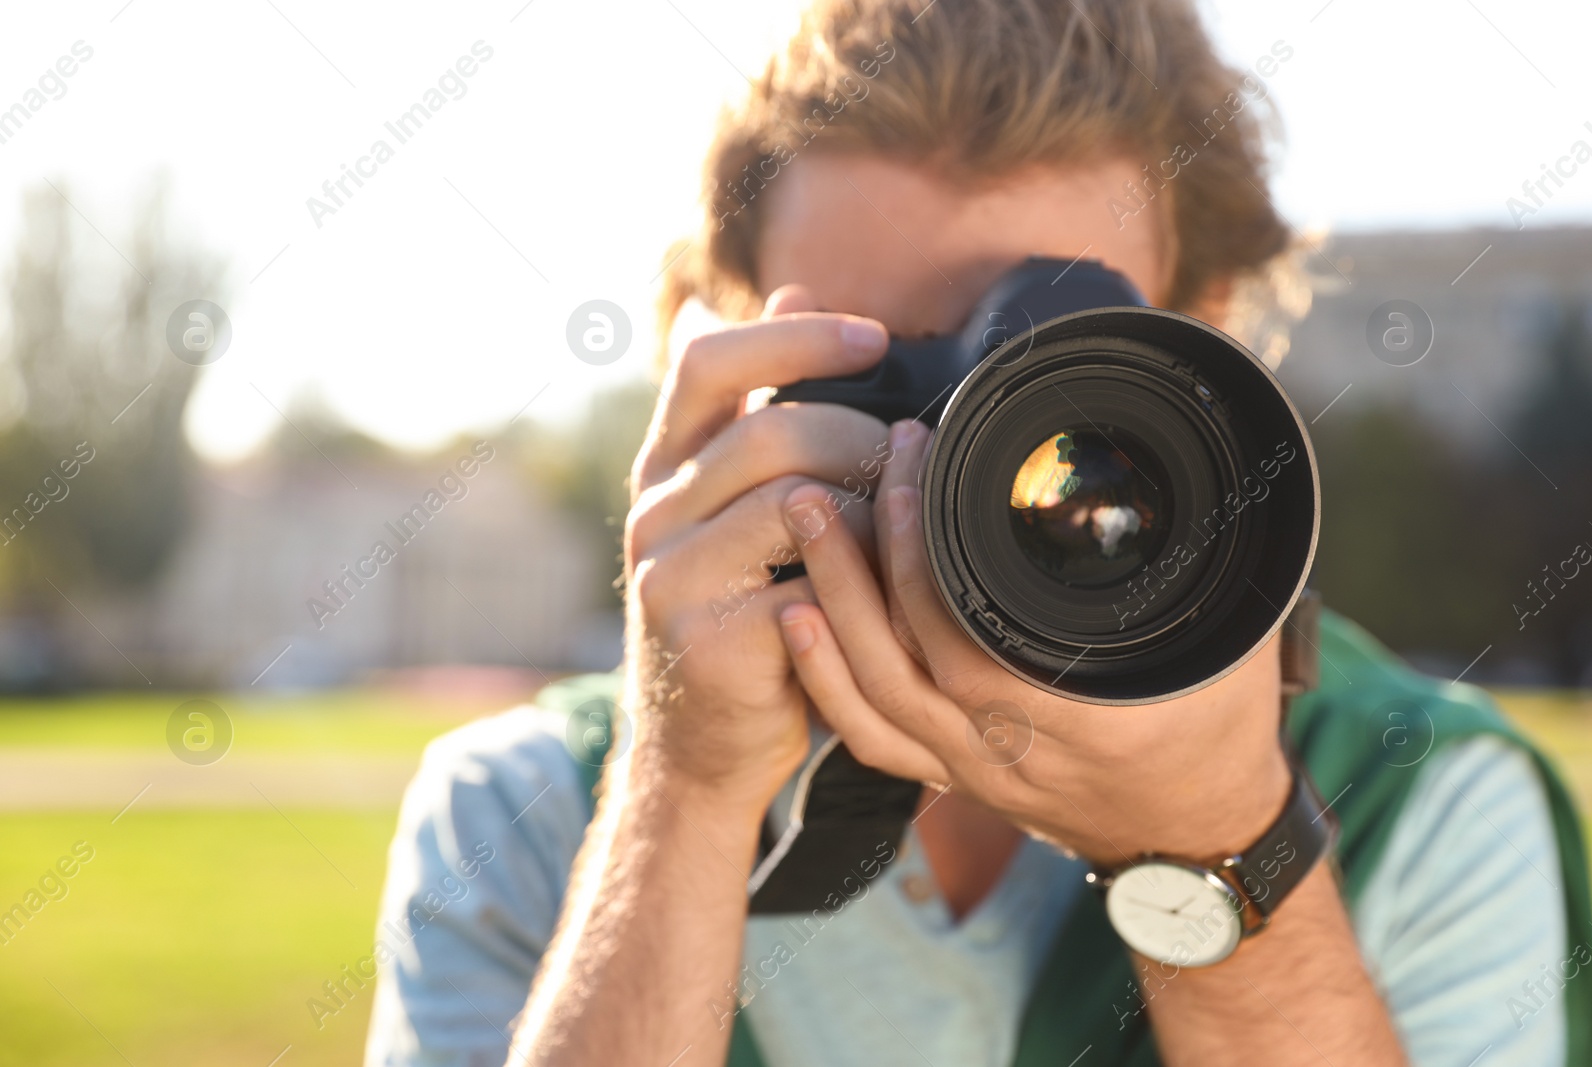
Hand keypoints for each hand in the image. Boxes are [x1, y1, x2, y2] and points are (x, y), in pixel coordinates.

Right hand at [622, 286, 893, 816]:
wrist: (699, 744)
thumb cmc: (743, 608)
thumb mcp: (736, 501)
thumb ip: (762, 404)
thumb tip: (796, 285)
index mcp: (664, 466)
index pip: (710, 362)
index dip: (795, 336)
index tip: (877, 339)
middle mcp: (653, 512)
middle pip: (771, 436)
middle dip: (860, 444)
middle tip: (907, 468)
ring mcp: (670, 577)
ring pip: (792, 506)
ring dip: (869, 514)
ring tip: (900, 533)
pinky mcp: (705, 640)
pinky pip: (807, 589)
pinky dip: (860, 588)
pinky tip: (881, 598)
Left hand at [776, 418, 1291, 866]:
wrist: (1200, 837)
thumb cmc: (1221, 727)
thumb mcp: (1232, 632)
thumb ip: (1199, 554)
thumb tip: (1176, 467)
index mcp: (1087, 717)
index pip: (972, 628)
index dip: (924, 549)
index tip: (913, 467)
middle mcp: (1016, 753)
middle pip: (903, 656)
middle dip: (855, 559)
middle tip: (828, 478)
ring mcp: (975, 773)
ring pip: (873, 697)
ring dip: (829, 604)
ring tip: (803, 520)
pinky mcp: (954, 778)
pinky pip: (872, 737)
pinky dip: (825, 680)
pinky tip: (797, 619)